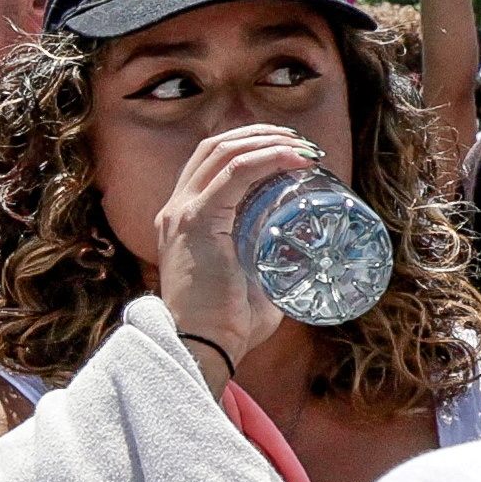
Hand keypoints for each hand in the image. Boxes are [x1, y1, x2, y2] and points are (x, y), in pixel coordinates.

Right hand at [148, 120, 327, 363]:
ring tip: (304, 148)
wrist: (202, 346)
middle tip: (301, 143)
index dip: (250, 147)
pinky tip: (296, 160)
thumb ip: (266, 265)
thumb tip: (303, 260)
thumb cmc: (227, 326)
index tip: (290, 152)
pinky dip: (268, 159)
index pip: (210, 163)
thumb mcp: (249, 282)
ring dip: (267, 141)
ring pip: (223, 151)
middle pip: (215, 147)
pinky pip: (234, 173)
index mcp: (182, 221)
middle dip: (260, 135)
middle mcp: (176, 210)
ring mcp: (183, 212)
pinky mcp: (197, 220)